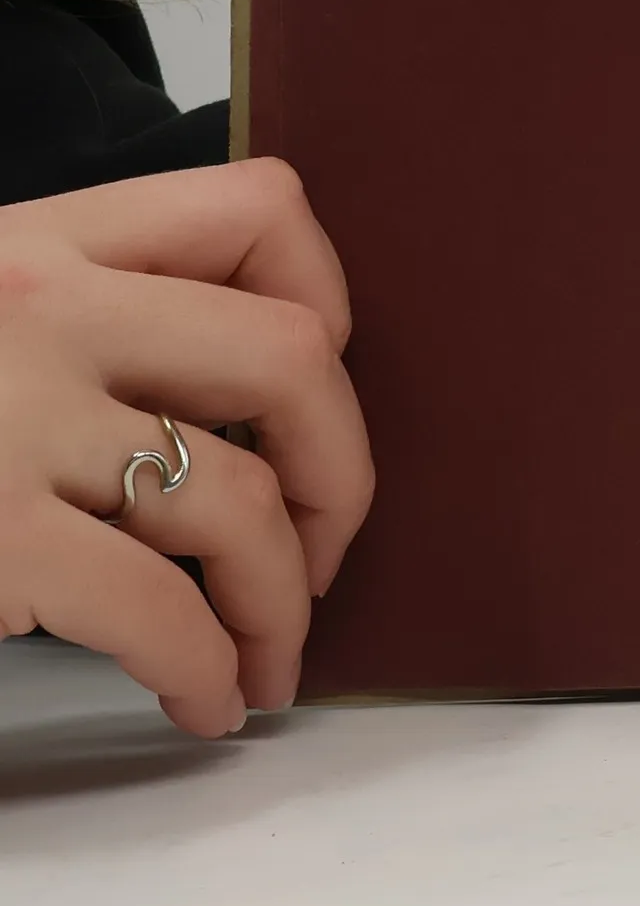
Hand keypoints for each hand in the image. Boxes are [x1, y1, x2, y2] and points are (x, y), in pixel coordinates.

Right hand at [0, 160, 373, 735]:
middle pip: (288, 356)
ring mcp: (8, 422)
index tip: (318, 377)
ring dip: (283, 596)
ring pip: (234, 497)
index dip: (326, 293)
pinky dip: (208, 666)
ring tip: (274, 652)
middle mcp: (42, 310)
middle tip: (323, 540)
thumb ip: (82, 317)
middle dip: (339, 465)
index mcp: (43, 240)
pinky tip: (208, 698)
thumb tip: (232, 403)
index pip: (258, 207)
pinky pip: (157, 608)